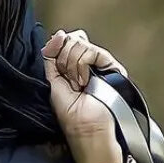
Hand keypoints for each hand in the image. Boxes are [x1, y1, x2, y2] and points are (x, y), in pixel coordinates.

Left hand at [41, 29, 128, 162]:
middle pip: (72, 39)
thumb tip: (59, 34)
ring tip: (78, 84)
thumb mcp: (53, 81)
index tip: (57, 67)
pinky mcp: (112, 67)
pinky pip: (92, 51)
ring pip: (80, 43)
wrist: (87, 128)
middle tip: (69, 81)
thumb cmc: (70, 113)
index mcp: (76, 65)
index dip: (58, 48)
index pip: (66, 41)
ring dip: (72, 66)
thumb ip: (51, 57)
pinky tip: (85, 82)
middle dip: (63, 60)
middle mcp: (90, 62)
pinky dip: (82, 66)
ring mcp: (102, 64)